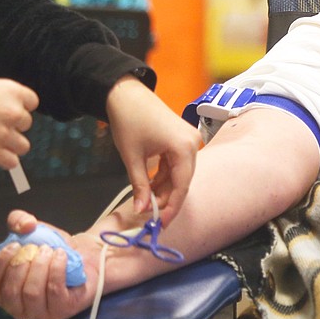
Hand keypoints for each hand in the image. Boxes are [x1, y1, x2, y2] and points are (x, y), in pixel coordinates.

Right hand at [0, 71, 38, 169]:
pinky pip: (12, 162)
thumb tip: (8, 116)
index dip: (19, 108)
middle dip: (11, 126)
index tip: (7, 112)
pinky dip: (4, 161)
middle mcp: (13, 111)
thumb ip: (1, 100)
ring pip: (23, 146)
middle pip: (26, 124)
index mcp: (12, 91)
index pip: (32, 103)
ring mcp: (3, 132)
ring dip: (10, 145)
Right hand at [0, 210, 99, 318]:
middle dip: (24, 263)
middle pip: (11, 290)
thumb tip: (25, 225)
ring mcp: (40, 312)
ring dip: (40, 265)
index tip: (14, 245)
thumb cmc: (52, 250)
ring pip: (32, 293)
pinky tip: (61, 256)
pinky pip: (54, 291)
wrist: (84, 257)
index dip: (0, 263)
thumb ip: (18, 220)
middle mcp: (19, 306)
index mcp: (4, 290)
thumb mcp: (32, 230)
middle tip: (38, 248)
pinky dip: (57, 268)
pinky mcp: (62, 310)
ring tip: (49, 251)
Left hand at [105, 76, 200, 223]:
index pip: (182, 186)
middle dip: (166, 199)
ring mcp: (189, 140)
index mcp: (184, 147)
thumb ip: (140, 186)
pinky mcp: (183, 139)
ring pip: (179, 174)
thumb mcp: (133, 157)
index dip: (172, 207)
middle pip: (183, 181)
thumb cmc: (129, 120)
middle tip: (149, 214)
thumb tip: (141, 210)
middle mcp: (193, 143)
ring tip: (145, 200)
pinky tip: (150, 186)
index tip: (161, 223)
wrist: (126, 94)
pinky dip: (164, 176)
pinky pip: (176, 164)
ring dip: (164, 188)